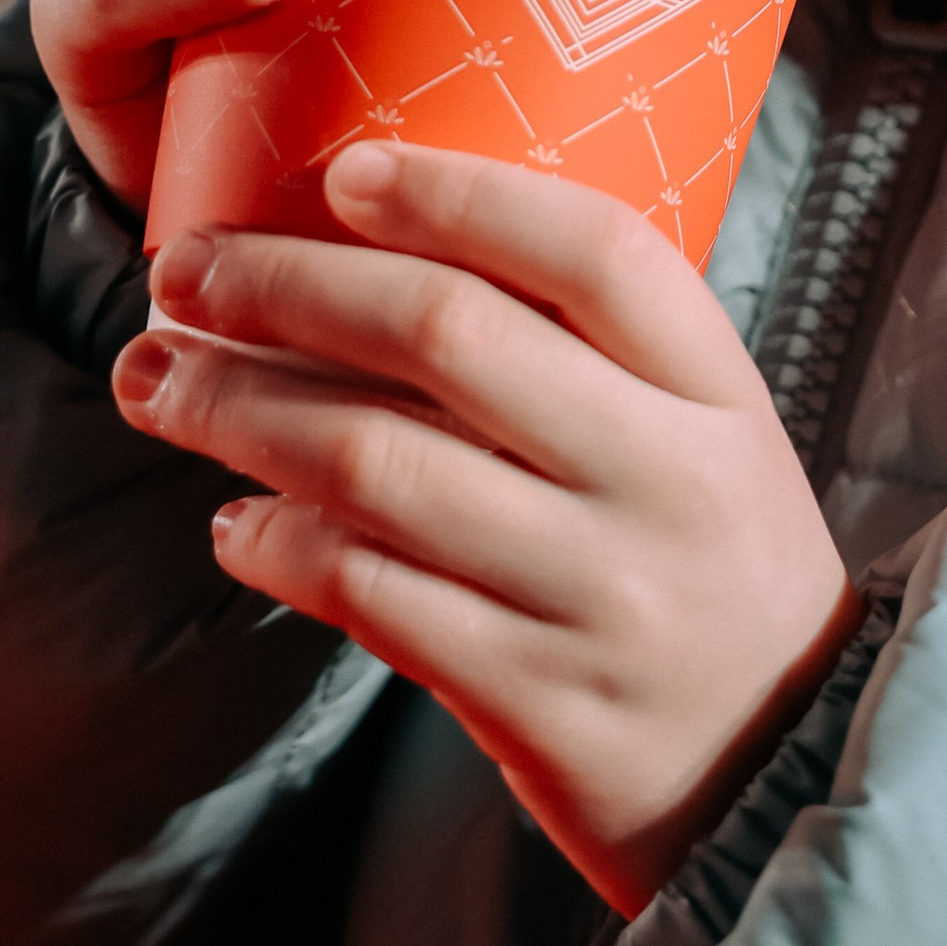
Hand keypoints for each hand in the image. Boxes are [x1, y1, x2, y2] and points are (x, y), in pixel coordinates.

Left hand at [109, 140, 860, 915]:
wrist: (785, 774)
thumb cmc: (712, 569)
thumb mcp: (703, 441)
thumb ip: (592, 357)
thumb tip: (375, 250)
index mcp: (717, 391)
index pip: (595, 251)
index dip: (460, 195)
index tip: (342, 171)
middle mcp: (665, 480)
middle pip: (451, 339)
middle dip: (287, 289)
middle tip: (183, 271)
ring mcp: (601, 596)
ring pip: (379, 468)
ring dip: (242, 411)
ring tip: (160, 381)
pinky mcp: (537, 703)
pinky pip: (371, 598)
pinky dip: (280, 546)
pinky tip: (235, 523)